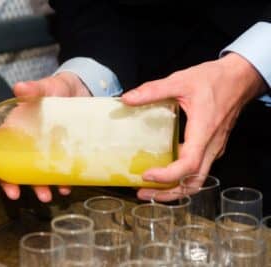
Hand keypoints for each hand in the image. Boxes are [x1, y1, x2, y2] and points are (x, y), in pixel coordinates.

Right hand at [0, 71, 90, 201]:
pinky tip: (65, 188)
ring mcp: (43, 151)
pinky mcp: (61, 155)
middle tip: (14, 195)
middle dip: (10, 183)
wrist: (82, 91)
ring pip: (34, 175)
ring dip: (37, 188)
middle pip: (11, 167)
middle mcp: (25, 143)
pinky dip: (61, 183)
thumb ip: (34, 89)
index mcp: (14, 128)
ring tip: (45, 195)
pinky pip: (58, 174)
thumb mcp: (46, 88)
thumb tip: (20, 87)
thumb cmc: (57, 89)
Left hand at [121, 53, 265, 199]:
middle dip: (168, 193)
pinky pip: (198, 169)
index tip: (147, 175)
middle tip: (143, 193)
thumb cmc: (216, 80)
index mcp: (203, 132)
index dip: (167, 175)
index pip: (188, 165)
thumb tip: (127, 99)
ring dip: (175, 189)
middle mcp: (211, 145)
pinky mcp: (212, 146)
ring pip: (197, 179)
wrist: (240, 77)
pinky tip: (164, 172)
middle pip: (193, 182)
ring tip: (151, 190)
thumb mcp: (180, 81)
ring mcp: (213, 148)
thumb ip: (152, 90)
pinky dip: (181, 177)